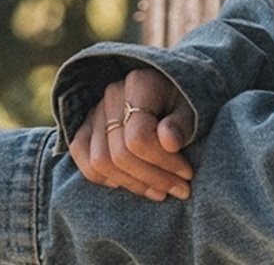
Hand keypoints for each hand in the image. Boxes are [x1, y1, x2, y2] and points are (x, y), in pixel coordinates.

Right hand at [69, 69, 195, 200]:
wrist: (168, 92)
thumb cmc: (182, 102)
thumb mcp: (192, 109)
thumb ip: (181, 124)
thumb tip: (169, 142)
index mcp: (140, 83)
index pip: (139, 137)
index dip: (164, 162)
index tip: (187, 173)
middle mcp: (112, 94)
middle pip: (120, 153)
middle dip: (153, 178)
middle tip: (179, 189)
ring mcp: (95, 109)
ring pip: (100, 162)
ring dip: (133, 184)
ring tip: (159, 191)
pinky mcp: (85, 124)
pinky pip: (81, 157)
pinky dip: (103, 177)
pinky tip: (130, 182)